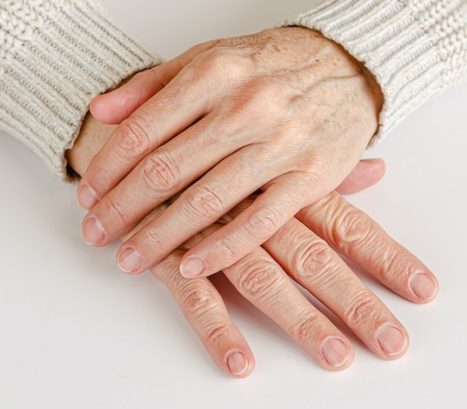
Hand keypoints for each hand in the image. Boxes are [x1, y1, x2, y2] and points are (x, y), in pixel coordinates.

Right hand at [69, 116, 436, 375]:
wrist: (134, 132)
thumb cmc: (212, 141)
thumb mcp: (272, 145)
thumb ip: (325, 168)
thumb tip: (377, 172)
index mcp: (287, 187)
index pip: (349, 227)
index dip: (387, 259)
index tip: (424, 290)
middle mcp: (260, 211)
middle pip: (319, 262)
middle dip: (358, 304)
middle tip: (392, 343)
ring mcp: (215, 234)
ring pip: (266, 281)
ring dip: (300, 321)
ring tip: (335, 357)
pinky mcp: (172, 253)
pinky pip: (195, 296)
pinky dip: (217, 328)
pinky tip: (240, 362)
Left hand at [78, 27, 383, 280]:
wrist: (351, 67)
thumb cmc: (277, 65)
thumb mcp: (212, 57)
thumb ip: (154, 83)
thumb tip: (102, 110)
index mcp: (214, 74)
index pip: (143, 130)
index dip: (108, 169)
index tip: (89, 196)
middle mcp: (245, 108)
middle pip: (166, 170)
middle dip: (123, 209)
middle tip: (96, 235)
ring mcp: (280, 143)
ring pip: (207, 200)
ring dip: (161, 237)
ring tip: (130, 259)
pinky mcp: (311, 176)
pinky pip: (260, 221)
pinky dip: (223, 248)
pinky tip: (193, 266)